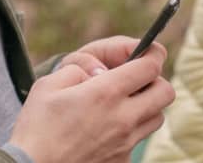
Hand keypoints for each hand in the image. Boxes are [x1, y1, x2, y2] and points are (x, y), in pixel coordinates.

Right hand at [9, 41, 174, 162]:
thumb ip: (78, 69)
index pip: (150, 66)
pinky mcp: (122, 161)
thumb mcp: (49, 84)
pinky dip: (131, 130)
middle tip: (136, 79)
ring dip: (148, 105)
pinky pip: (138, 140)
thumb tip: (98, 72)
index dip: (152, 54)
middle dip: (155, 80)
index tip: (147, 51)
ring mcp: (125, 143)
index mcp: (106, 92)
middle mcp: (123, 118)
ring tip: (124, 103)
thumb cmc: (36, 127)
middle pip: (166, 92)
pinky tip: (108, 129)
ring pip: (158, 117)